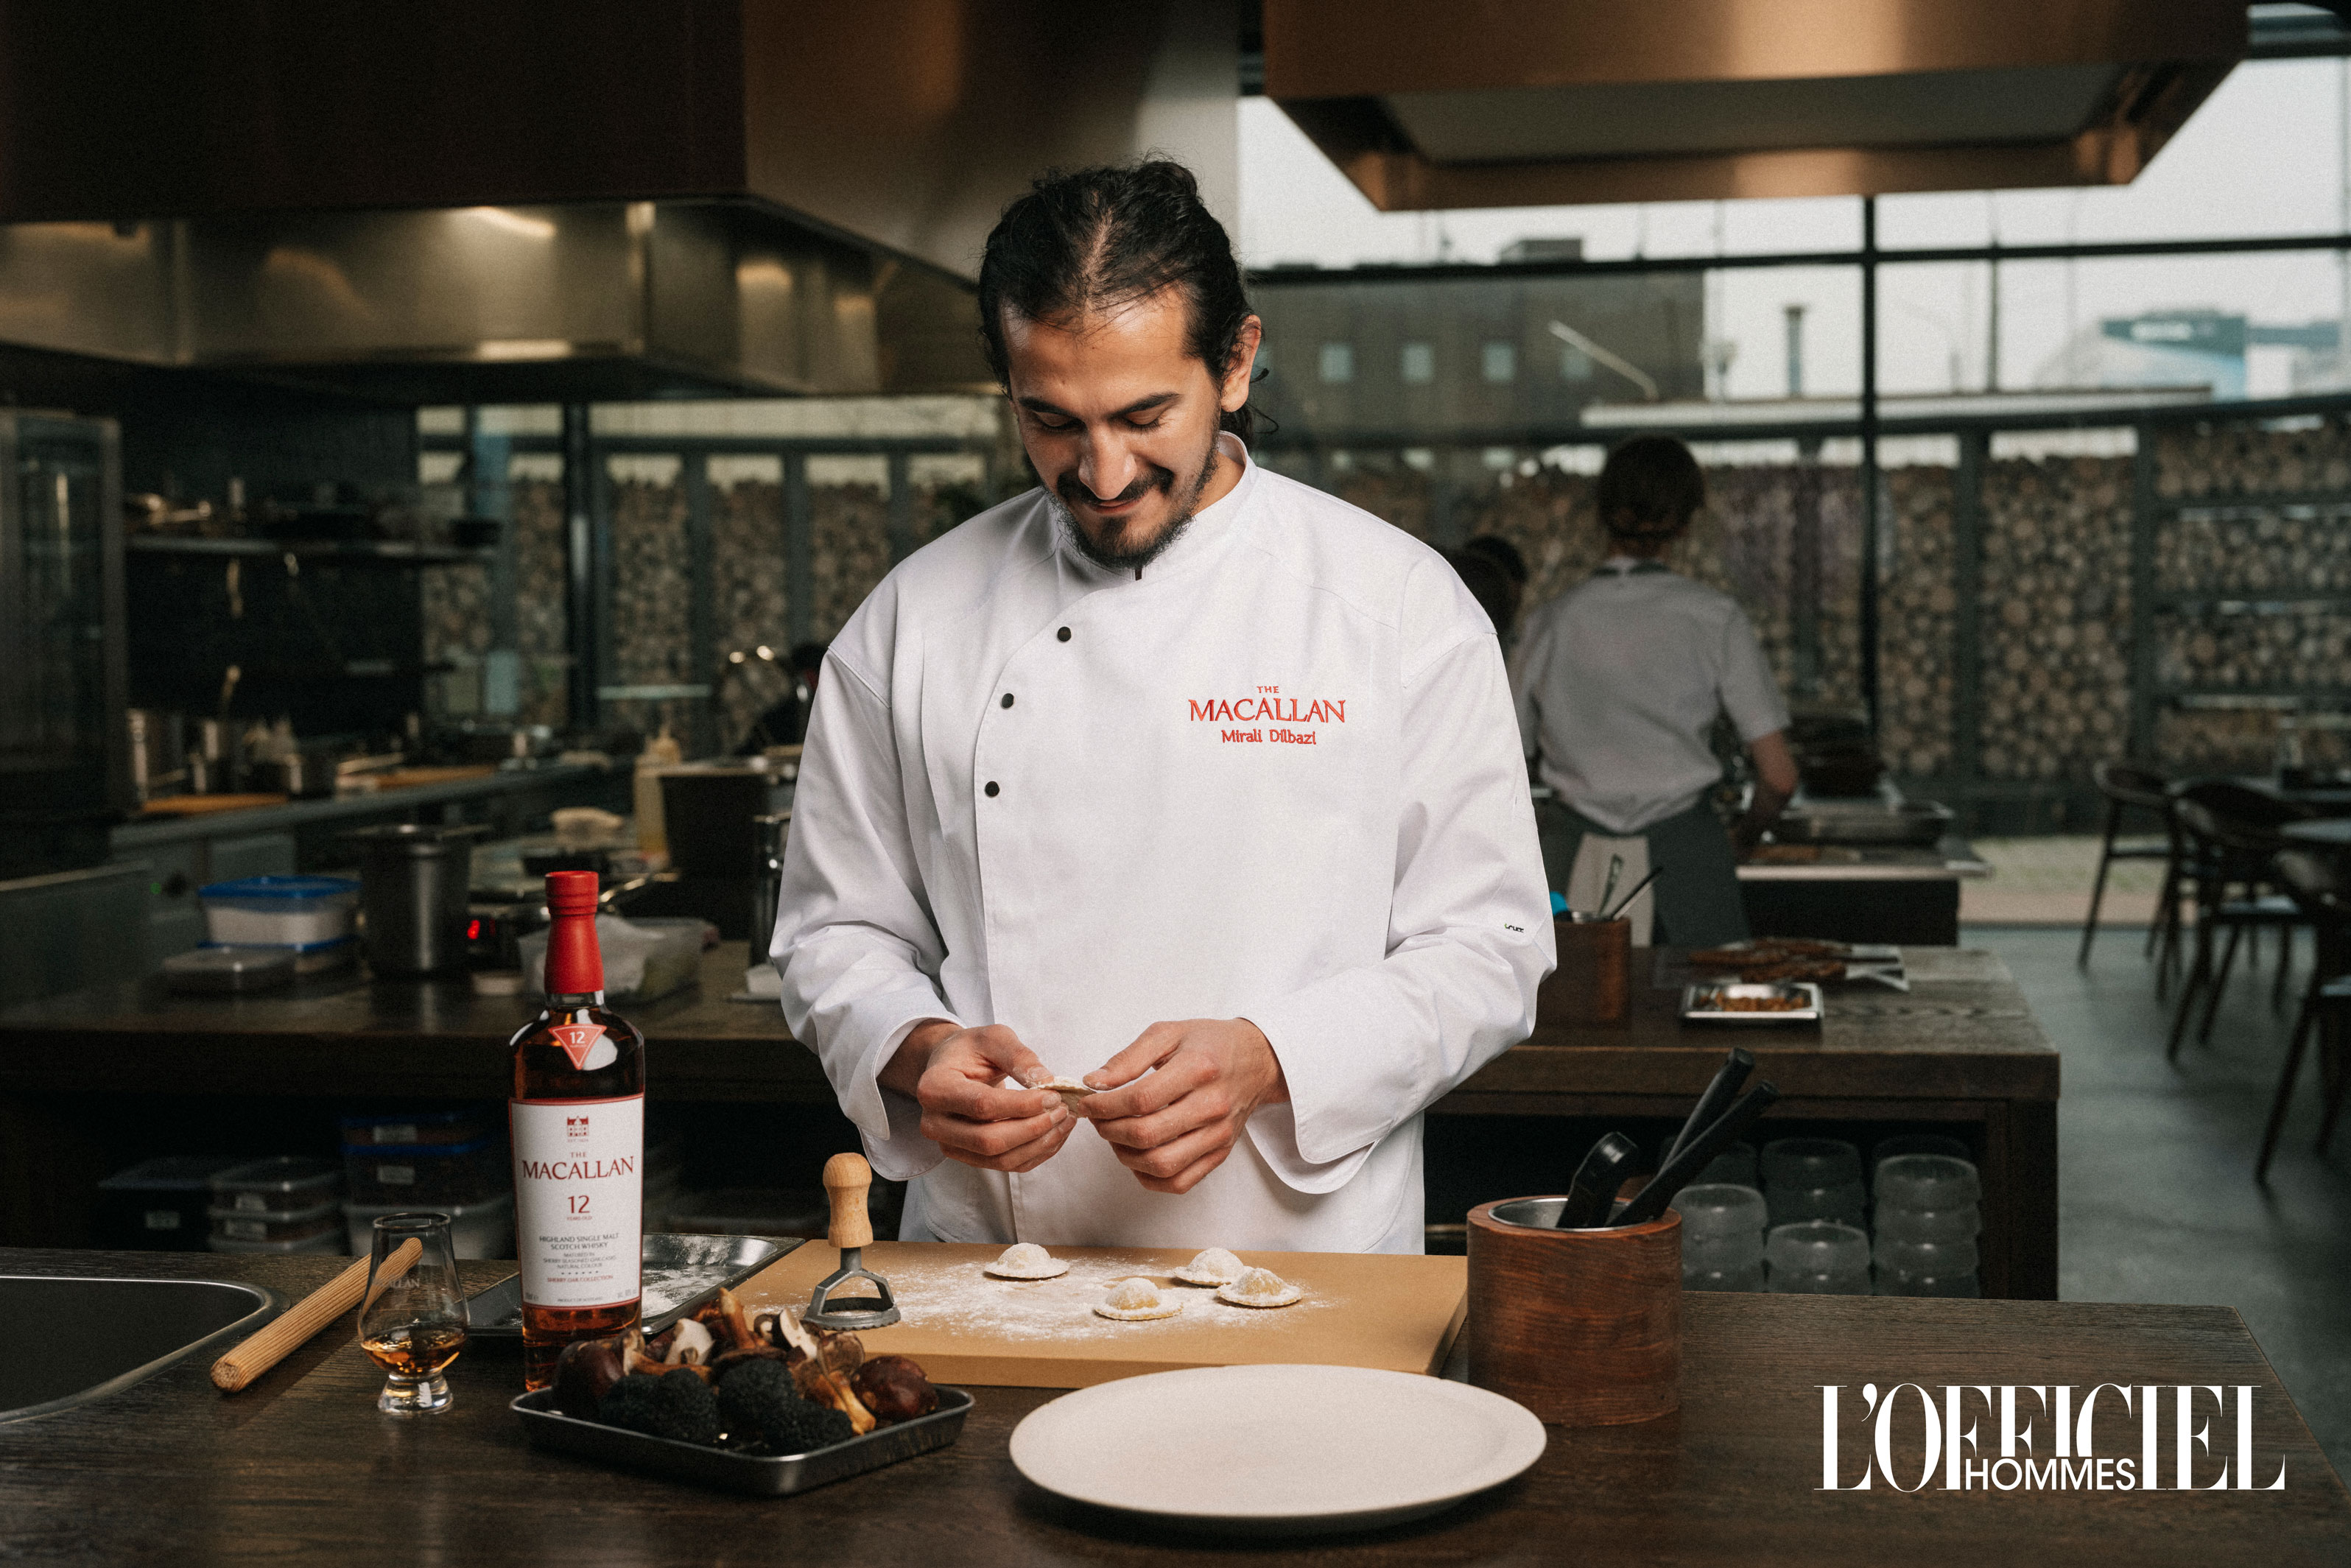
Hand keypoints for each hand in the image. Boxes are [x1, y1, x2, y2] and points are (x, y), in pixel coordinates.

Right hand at [880, 1021, 1074, 1173]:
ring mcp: (950, 1145)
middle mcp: (934, 1123)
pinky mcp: (968, 1157)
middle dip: (1033, 1128)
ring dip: (1039, 1144)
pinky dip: (1036, 1153)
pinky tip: (1055, 1134)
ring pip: (999, 1159)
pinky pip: (1006, 1166)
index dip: (1022, 1105)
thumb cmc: (971, 1050)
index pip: (982, 1105)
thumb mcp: (993, 1038)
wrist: (952, 1067)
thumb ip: (1019, 1056)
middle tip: (1062, 1110)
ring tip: (1064, 1122)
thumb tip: (1047, 1082)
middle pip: (989, 1141)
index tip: (1053, 1095)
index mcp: (934, 1088)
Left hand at [1080, 1019, 1288, 1194]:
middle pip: (1147, 1134)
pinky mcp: (1221, 1154)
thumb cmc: (1208, 1044)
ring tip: (1116, 1137)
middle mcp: (1212, 1105)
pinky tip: (1138, 1156)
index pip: (1140, 1099)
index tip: (1087, 1102)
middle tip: (1099, 1119)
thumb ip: (1128, 1058)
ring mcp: (1219, 1135)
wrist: (1256, 1060)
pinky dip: (1149, 1177)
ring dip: (1125, 1156)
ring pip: (1161, 1164)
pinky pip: (1179, 1182)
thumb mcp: (1168, 1033)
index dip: (1104, 1106)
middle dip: (1110, 1130)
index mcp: (1199, 1068)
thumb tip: (1094, 1083)